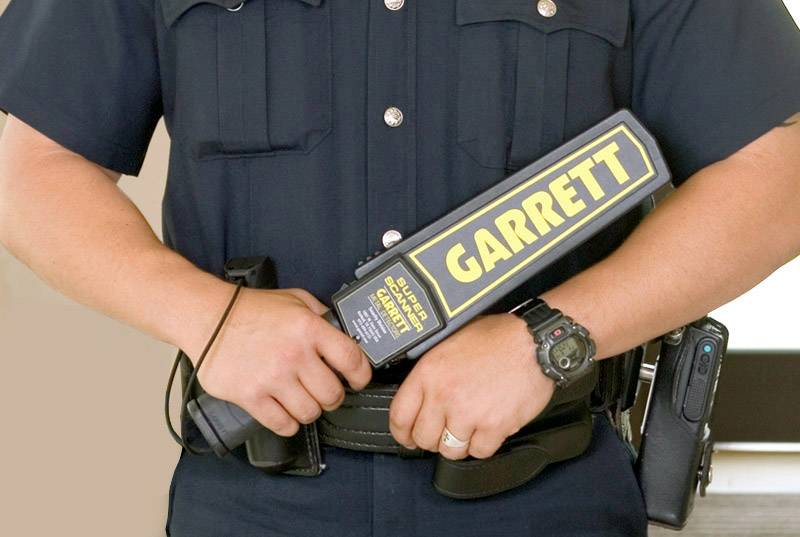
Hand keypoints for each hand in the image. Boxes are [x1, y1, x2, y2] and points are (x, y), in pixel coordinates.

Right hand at [188, 286, 371, 436]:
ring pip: (310, 412)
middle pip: (332, 394)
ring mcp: (272, 377)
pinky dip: (288, 423)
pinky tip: (284, 411)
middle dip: (332, 396)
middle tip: (324, 391)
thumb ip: (321, 315)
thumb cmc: (250, 309)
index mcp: (309, 329)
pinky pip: (283, 424)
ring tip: (302, 399)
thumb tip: (344, 333)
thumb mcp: (295, 299)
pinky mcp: (251, 396)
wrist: (207, 317)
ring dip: (309, 410)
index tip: (357, 380)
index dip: (361, 376)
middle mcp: (294, 354)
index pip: (352, 360)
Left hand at [389, 314, 554, 459]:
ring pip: (450, 450)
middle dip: (432, 439)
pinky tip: (488, 428)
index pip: (399, 416)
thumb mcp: (450, 342)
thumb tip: (419, 395)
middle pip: (424, 438)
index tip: (407, 436)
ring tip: (468, 428)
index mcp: (430, 372)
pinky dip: (483, 444)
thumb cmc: (498, 337)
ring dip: (458, 443)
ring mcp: (469, 412)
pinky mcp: (495, 426)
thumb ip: (432, 370)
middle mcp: (445, 394)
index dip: (402, 432)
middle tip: (442, 432)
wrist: (534, 342)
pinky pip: (479, 452)